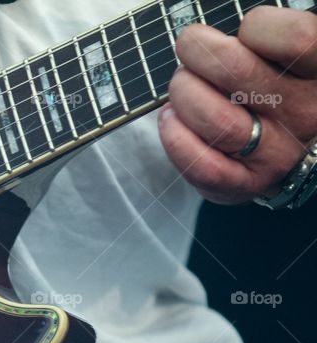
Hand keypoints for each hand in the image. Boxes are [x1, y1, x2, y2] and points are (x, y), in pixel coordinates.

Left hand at [158, 6, 316, 203]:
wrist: (292, 150)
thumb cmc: (279, 90)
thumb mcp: (290, 59)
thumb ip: (267, 41)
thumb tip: (209, 38)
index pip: (296, 39)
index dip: (256, 27)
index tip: (243, 33)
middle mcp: (305, 114)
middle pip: (236, 71)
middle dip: (197, 51)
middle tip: (191, 49)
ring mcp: (276, 154)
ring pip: (215, 118)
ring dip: (183, 93)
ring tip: (181, 86)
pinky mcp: (244, 184)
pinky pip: (203, 165)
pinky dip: (175, 137)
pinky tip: (171, 118)